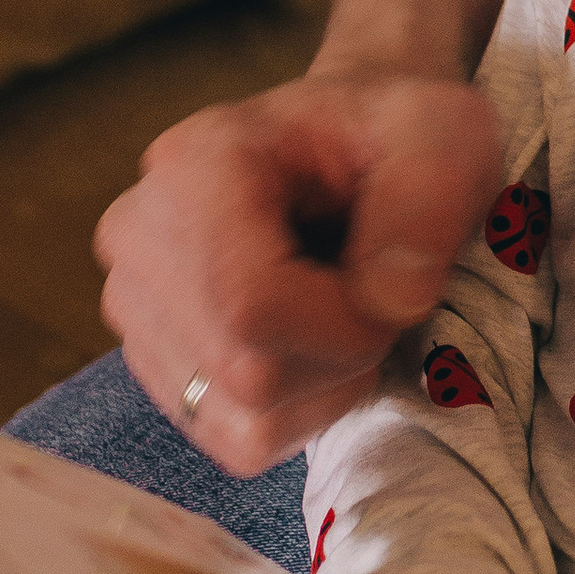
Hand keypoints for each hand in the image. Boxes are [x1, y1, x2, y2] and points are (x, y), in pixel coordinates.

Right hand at [96, 72, 503, 472]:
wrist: (354, 144)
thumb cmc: (395, 134)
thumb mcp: (441, 133)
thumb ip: (426, 201)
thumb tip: (386, 303)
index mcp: (194, 166)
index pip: (252, 303)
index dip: (346, 324)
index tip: (395, 285)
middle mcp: (139, 235)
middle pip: (247, 371)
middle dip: (343, 354)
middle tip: (376, 293)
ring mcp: (133, 304)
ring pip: (240, 417)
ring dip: (325, 386)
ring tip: (340, 306)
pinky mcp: (153, 362)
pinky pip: (235, 439)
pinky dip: (298, 412)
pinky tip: (314, 344)